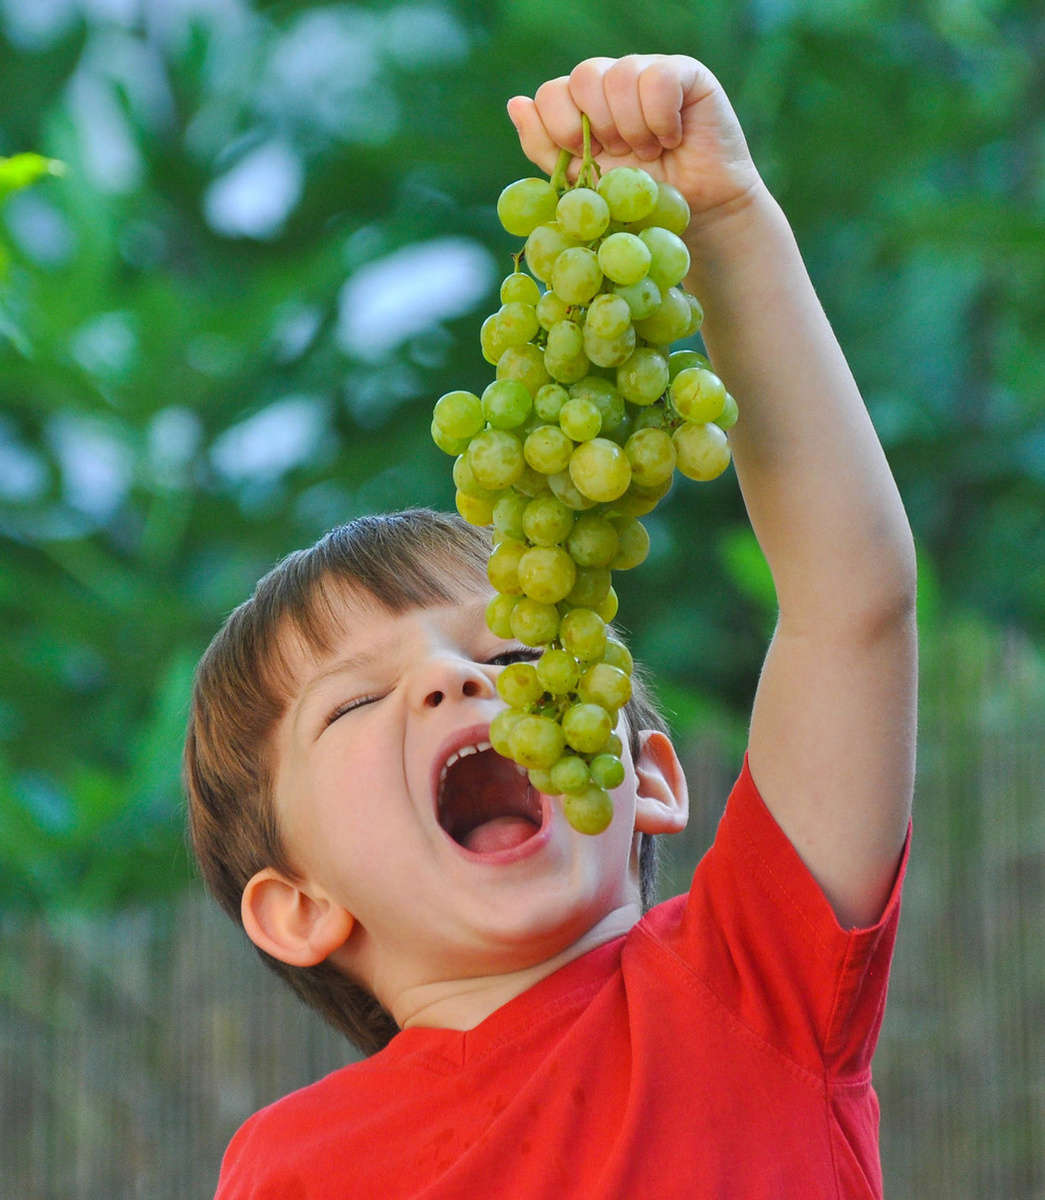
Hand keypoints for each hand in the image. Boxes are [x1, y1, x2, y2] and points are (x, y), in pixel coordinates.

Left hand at [507, 55, 762, 232]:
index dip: (560, 126)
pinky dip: (660, 119)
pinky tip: (671, 139)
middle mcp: (612, 83)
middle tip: (620, 155)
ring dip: (631, 129)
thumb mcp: (583, 186)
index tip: (585, 157)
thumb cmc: (638, 205)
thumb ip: (546, 148)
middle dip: (597, 128)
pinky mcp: (684, 74)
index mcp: (583, 107)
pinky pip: (657, 79)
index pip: (552, 92)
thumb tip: (515, 103)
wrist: (696, 217)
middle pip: (583, 77)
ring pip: (619, 76)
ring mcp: (648, 73)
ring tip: (648, 154)